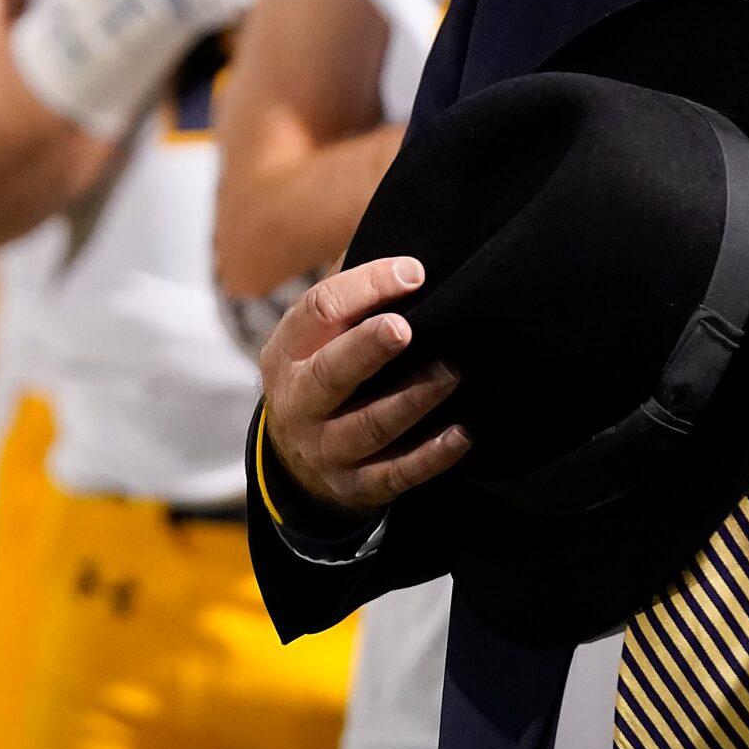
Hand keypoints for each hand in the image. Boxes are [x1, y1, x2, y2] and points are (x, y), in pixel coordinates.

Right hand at [258, 256, 470, 516]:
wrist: (296, 462)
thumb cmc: (324, 374)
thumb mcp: (317, 339)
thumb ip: (353, 302)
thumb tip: (413, 262)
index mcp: (288, 352)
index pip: (319, 311)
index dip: (365, 287)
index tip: (414, 273)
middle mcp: (299, 402)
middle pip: (331, 373)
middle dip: (367, 348)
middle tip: (404, 327)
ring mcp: (324, 449)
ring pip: (369, 426)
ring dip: (412, 399)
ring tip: (451, 372)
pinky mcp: (355, 486)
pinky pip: (396, 474)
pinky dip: (430, 456)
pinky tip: (461, 434)